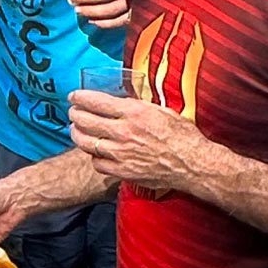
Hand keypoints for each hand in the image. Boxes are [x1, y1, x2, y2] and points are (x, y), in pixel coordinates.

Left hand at [67, 90, 211, 189]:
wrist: (194, 164)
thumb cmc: (183, 136)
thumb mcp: (162, 111)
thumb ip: (138, 107)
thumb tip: (122, 103)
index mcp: (134, 112)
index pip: (95, 101)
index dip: (79, 97)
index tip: (74, 96)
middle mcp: (124, 131)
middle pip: (84, 120)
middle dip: (74, 114)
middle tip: (73, 112)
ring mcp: (121, 153)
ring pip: (85, 142)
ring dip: (77, 134)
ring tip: (77, 130)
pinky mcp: (123, 170)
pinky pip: (97, 163)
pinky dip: (94, 157)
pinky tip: (96, 152)